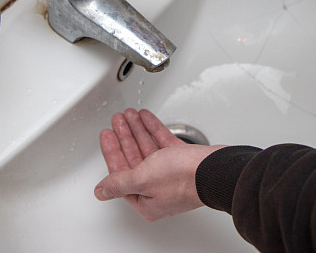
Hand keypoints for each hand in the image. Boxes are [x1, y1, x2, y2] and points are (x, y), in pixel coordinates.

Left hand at [95, 108, 225, 220]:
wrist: (215, 169)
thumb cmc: (183, 179)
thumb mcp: (142, 178)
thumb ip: (119, 182)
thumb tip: (101, 191)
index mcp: (145, 200)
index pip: (120, 174)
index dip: (111, 151)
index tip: (107, 135)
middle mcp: (157, 189)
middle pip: (133, 158)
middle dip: (124, 136)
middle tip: (117, 121)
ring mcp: (170, 175)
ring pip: (147, 148)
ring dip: (137, 130)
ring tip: (129, 115)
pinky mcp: (182, 161)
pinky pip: (162, 143)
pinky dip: (153, 129)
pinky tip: (145, 118)